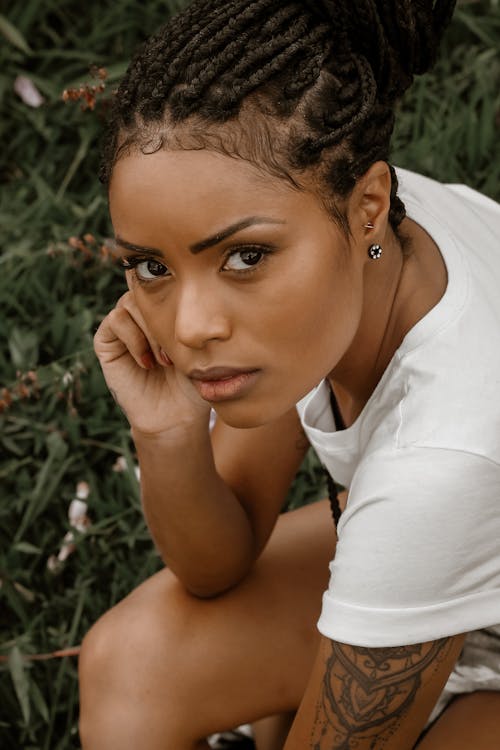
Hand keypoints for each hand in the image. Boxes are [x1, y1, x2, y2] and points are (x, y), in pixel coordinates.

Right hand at [93, 292, 210, 436]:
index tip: (190, 317)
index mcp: (164, 308)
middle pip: (146, 288)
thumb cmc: (194, 381)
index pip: (163, 280)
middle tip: (178, 349)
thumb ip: (197, 314)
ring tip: (165, 360)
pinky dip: (134, 338)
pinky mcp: (106, 341)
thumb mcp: (202, 345)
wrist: (177, 414)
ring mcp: (123, 326)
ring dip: (151, 330)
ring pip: (131, 302)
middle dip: (164, 316)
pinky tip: (147, 363)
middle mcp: (141, 313)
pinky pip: (116, 320)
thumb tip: (199, 279)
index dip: (173, 288)